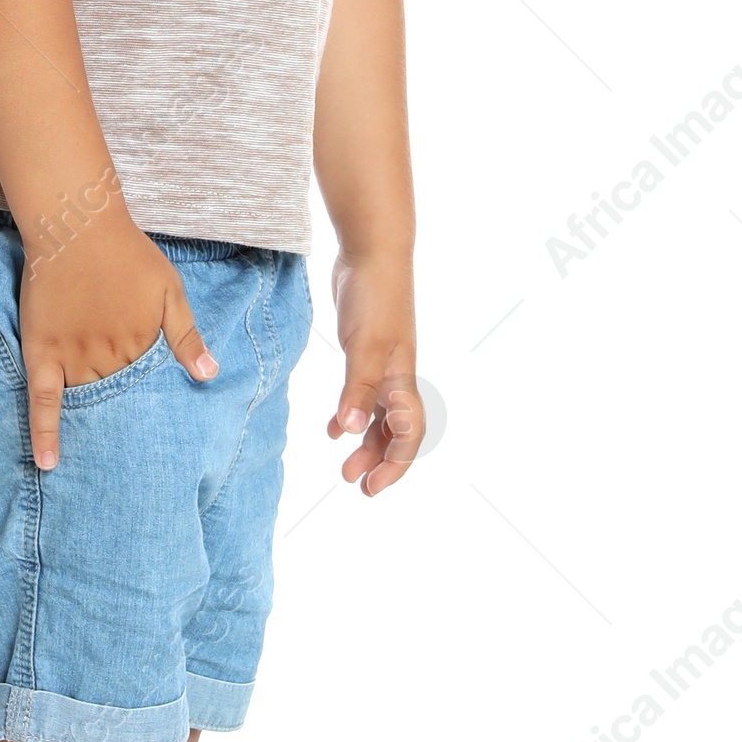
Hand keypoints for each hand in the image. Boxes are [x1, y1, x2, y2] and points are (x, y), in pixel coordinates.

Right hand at [21, 212, 215, 470]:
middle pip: (118, 401)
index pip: (150, 391)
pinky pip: (42, 400)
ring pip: (85, 403)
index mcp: (141, 345)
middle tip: (131, 460)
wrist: (78, 226)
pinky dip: (44, 432)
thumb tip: (209, 374)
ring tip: (99, 466)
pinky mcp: (43, 352)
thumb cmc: (128, 254)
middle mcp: (108, 357)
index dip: (153, 411)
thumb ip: (187, 334)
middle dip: (124, 424)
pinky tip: (46, 462)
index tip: (163, 440)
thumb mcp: (171, 290)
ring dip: (92, 430)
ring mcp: (73, 356)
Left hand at [327, 250, 421, 496]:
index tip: (369, 487)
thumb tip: (353, 432)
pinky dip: (352, 416)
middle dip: (379, 461)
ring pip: (380, 417)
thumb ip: (358, 390)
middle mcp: (397, 377)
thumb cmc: (374, 298)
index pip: (408, 434)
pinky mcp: (366, 353)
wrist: (372, 254)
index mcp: (402, 379)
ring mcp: (383, 365)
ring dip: (366, 443)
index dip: (394, 465)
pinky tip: (333, 428)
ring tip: (344, 467)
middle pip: (396, 432)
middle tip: (355, 485)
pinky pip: (364, 396)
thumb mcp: (364, 347)